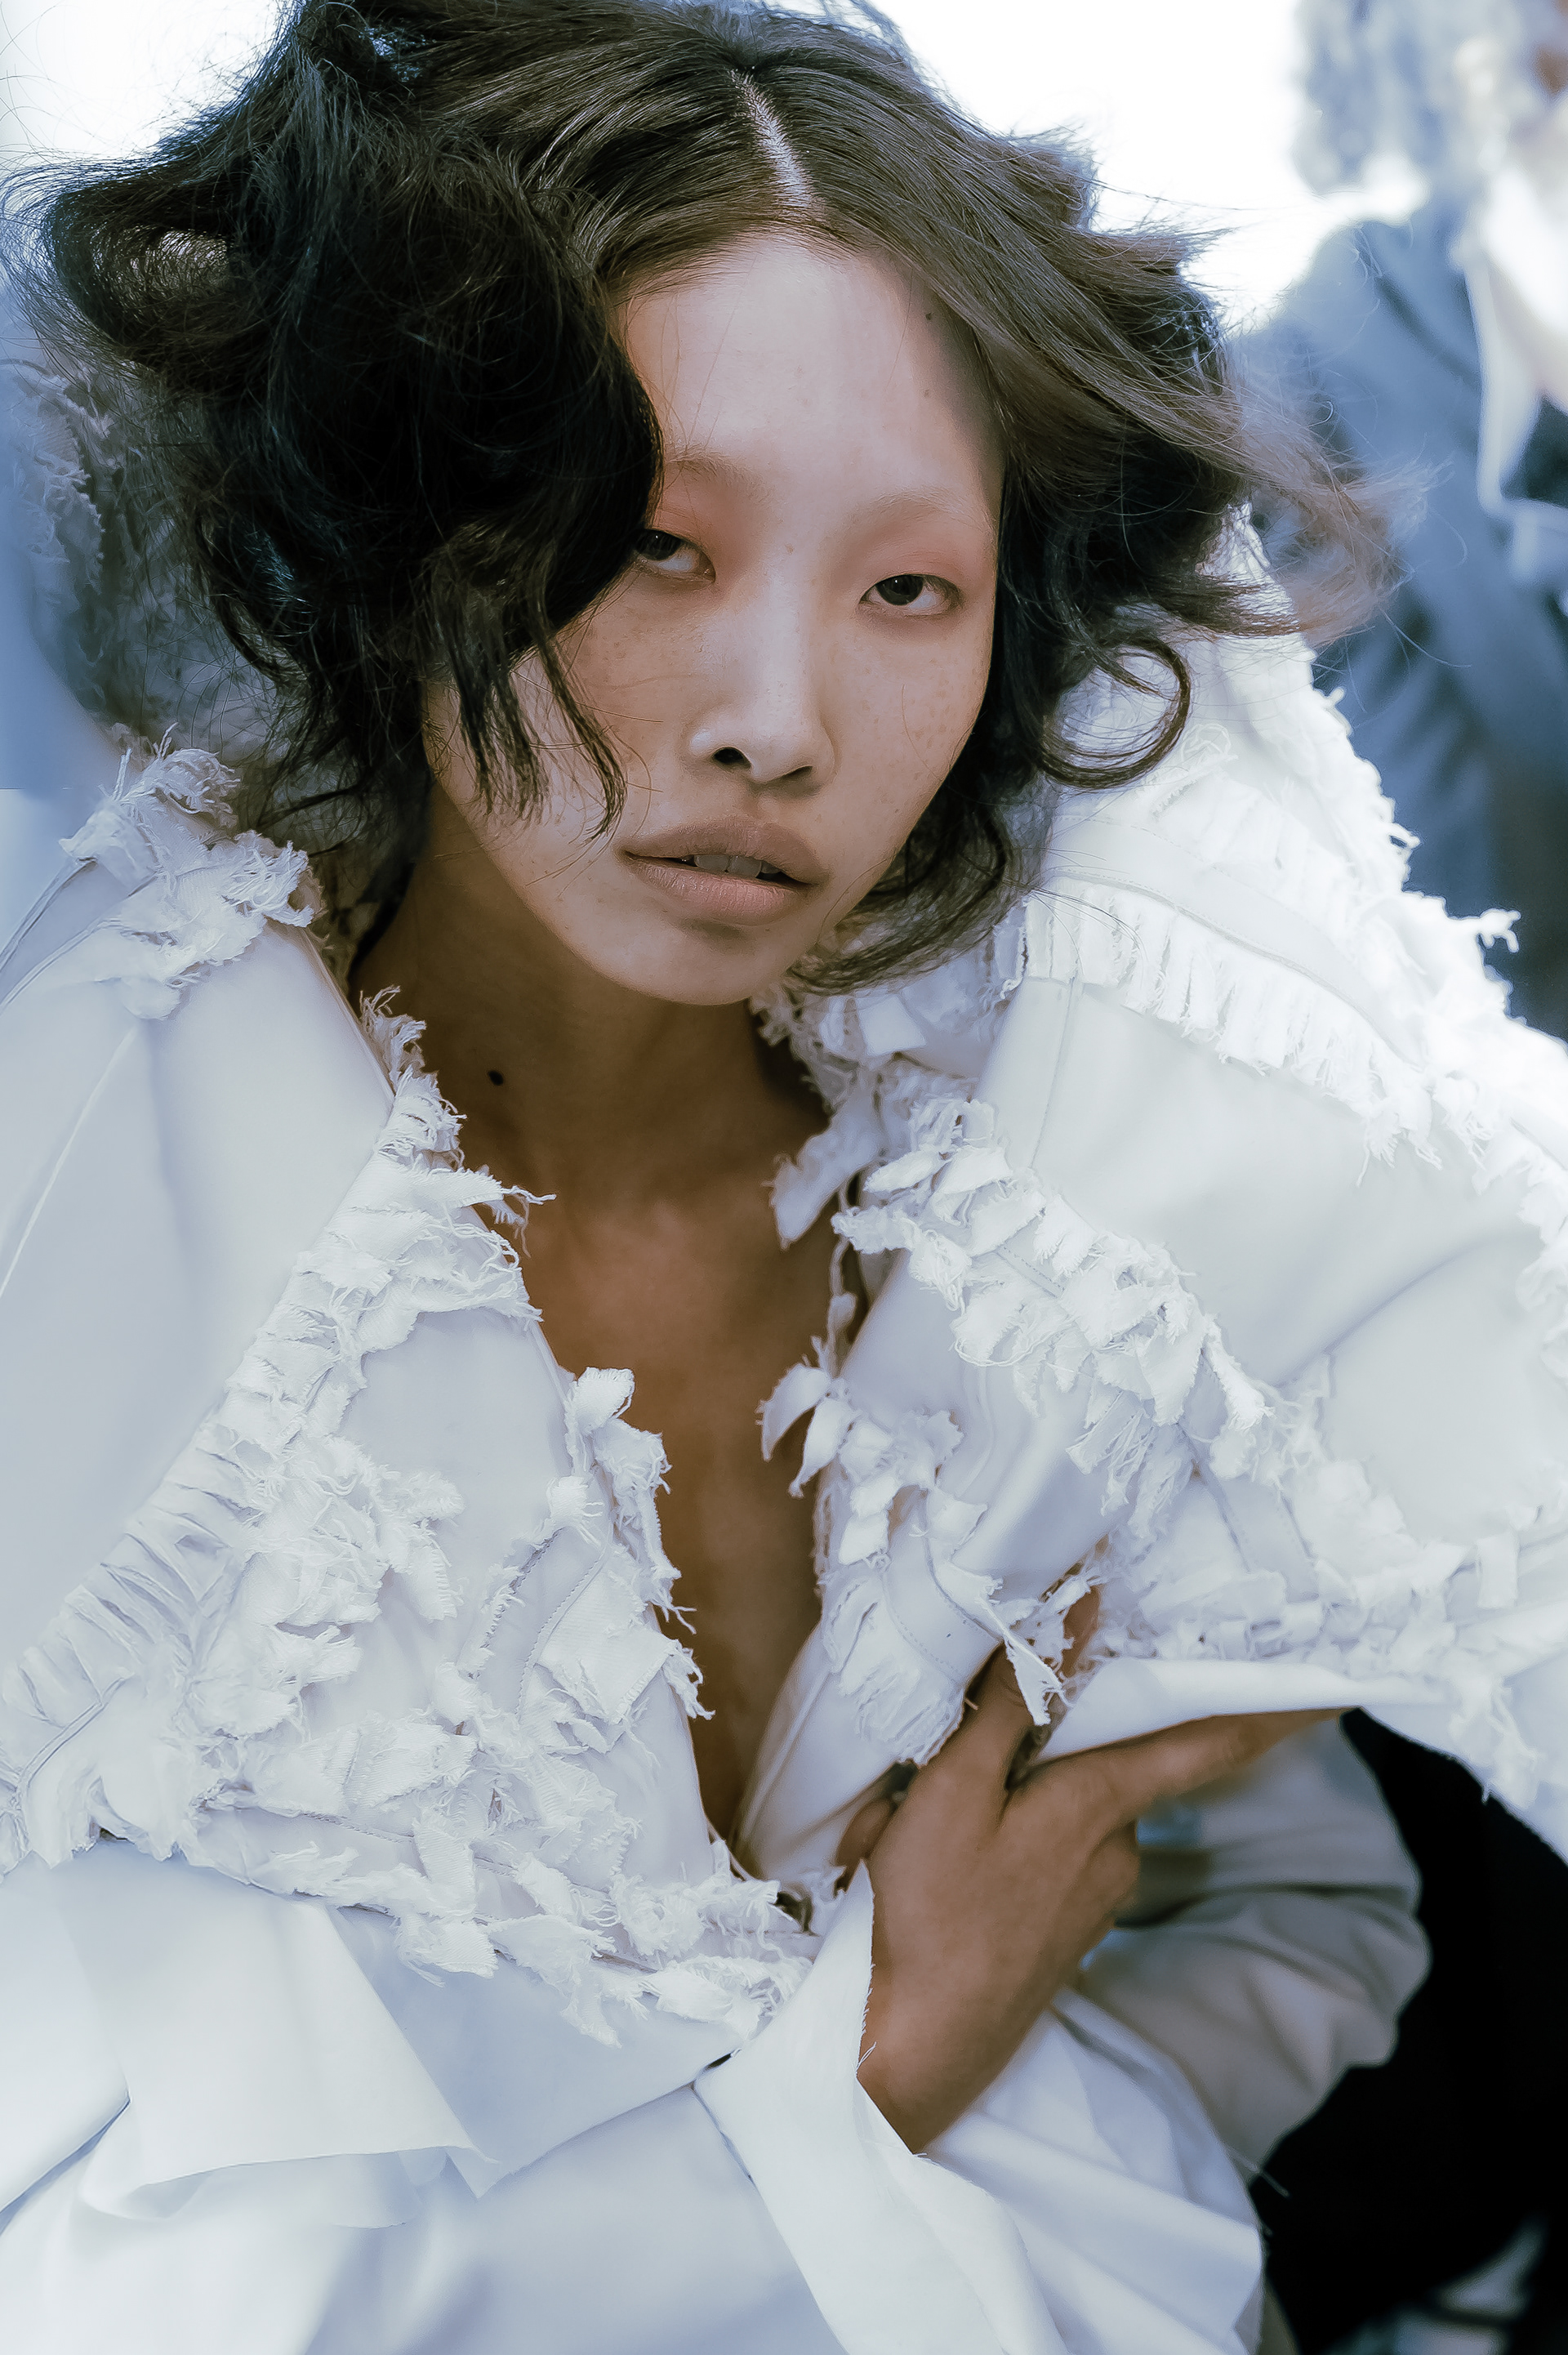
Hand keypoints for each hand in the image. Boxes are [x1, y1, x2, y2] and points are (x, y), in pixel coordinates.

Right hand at [837, 1651, 1332, 2148]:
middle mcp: (1118, 1850)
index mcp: (1100, 1806)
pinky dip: (1026, 1832)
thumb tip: (1076, 1612)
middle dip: (1081, 1733)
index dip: (1273, 1710)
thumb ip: (1015, 1703)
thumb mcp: (954, 1791)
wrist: (913, 2056)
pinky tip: (962, 1851)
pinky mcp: (1068, 1928)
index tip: (1338, 1684)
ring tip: (945, 1799)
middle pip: (1125, 1761)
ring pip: (1082, 1808)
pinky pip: (1060, 1849)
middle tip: (1023, 1714)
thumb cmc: (928, 1919)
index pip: (1209, 1741)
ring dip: (1038, 1791)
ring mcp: (1096, 1897)